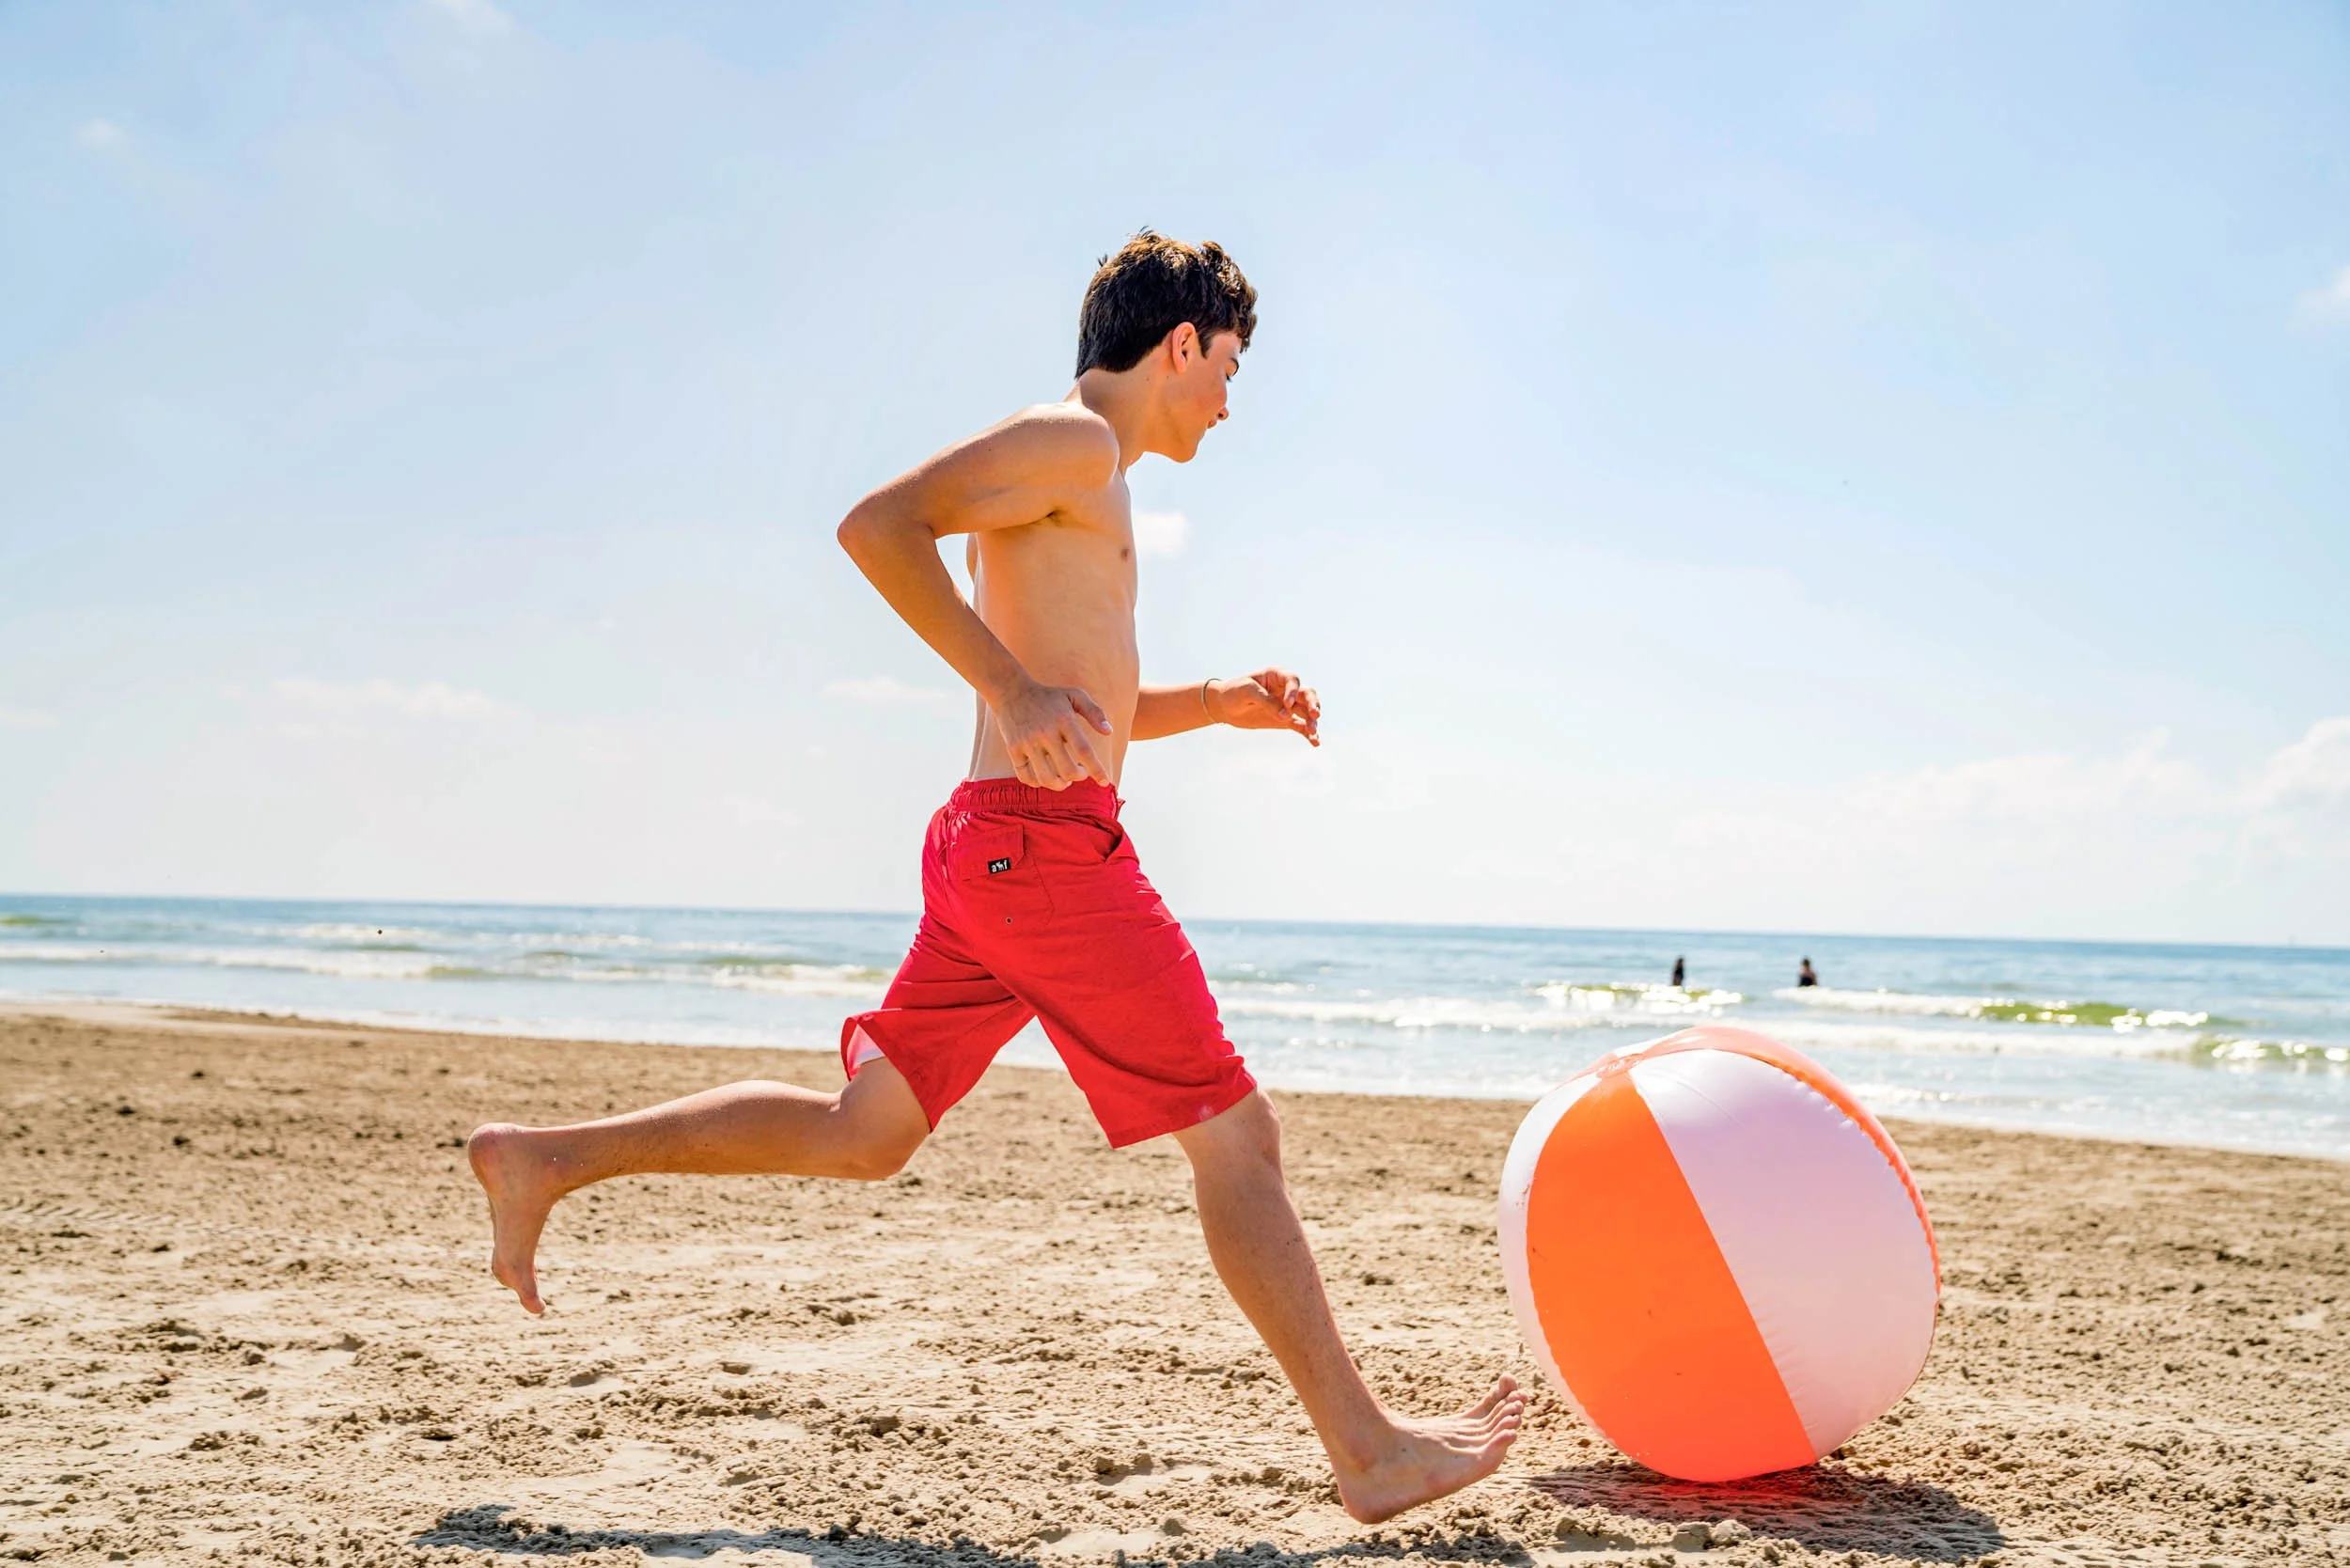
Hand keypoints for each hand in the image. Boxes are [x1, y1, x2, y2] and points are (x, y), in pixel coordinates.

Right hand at [992, 679, 1114, 789]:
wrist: (1011, 691)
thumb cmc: (1048, 696)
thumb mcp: (1074, 695)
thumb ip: (1094, 711)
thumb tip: (1109, 732)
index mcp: (1064, 720)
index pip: (1084, 751)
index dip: (1097, 770)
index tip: (1105, 782)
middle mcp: (1046, 732)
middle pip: (1067, 770)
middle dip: (1079, 777)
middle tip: (1080, 773)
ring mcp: (1027, 742)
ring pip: (1046, 778)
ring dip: (1059, 785)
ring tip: (1064, 781)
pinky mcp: (1013, 749)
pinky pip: (1025, 776)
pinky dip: (1037, 783)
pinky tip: (1045, 778)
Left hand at [1209, 668, 1320, 745]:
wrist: (1225, 707)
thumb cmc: (1234, 692)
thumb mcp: (1247, 692)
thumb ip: (1267, 701)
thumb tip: (1286, 715)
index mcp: (1276, 676)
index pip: (1292, 680)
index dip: (1293, 692)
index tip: (1288, 704)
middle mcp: (1286, 689)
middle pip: (1307, 694)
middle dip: (1312, 704)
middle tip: (1314, 715)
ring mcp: (1288, 706)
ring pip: (1306, 711)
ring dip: (1312, 721)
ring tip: (1313, 731)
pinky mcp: (1286, 720)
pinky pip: (1301, 726)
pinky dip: (1308, 734)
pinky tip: (1315, 743)